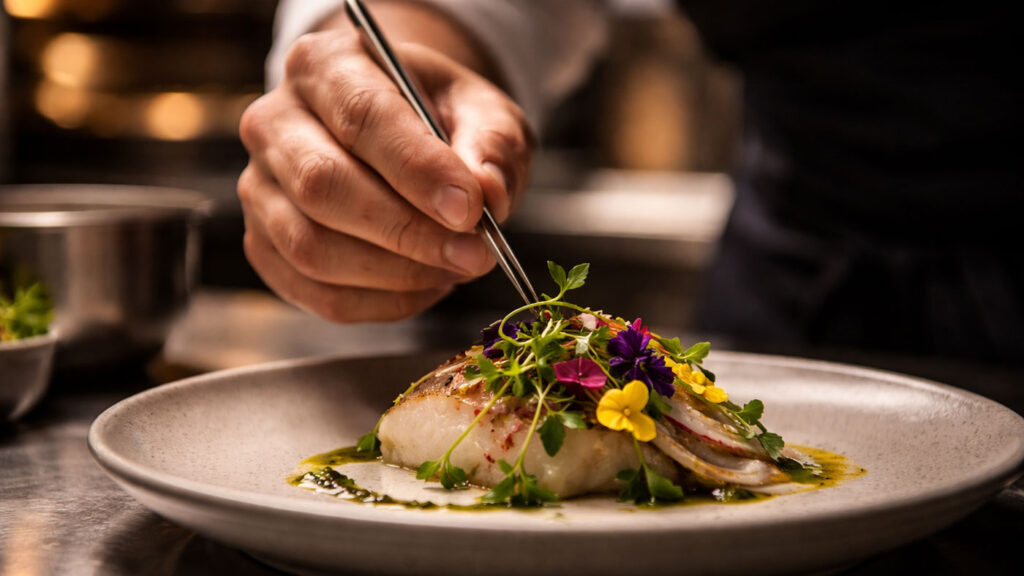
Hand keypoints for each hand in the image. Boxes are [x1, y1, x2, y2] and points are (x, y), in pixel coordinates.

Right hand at [238, 16, 532, 321]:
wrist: (404, 136)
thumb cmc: (441, 119)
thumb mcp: (483, 111)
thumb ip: (492, 144)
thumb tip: (487, 193)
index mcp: (324, 65)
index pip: (361, 116)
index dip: (417, 169)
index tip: (470, 209)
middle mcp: (274, 122)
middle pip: (322, 186)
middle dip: (407, 230)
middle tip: (475, 253)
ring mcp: (259, 188)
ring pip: (311, 248)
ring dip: (396, 274)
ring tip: (456, 268)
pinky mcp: (265, 245)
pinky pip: (315, 293)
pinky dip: (381, 303)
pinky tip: (427, 286)